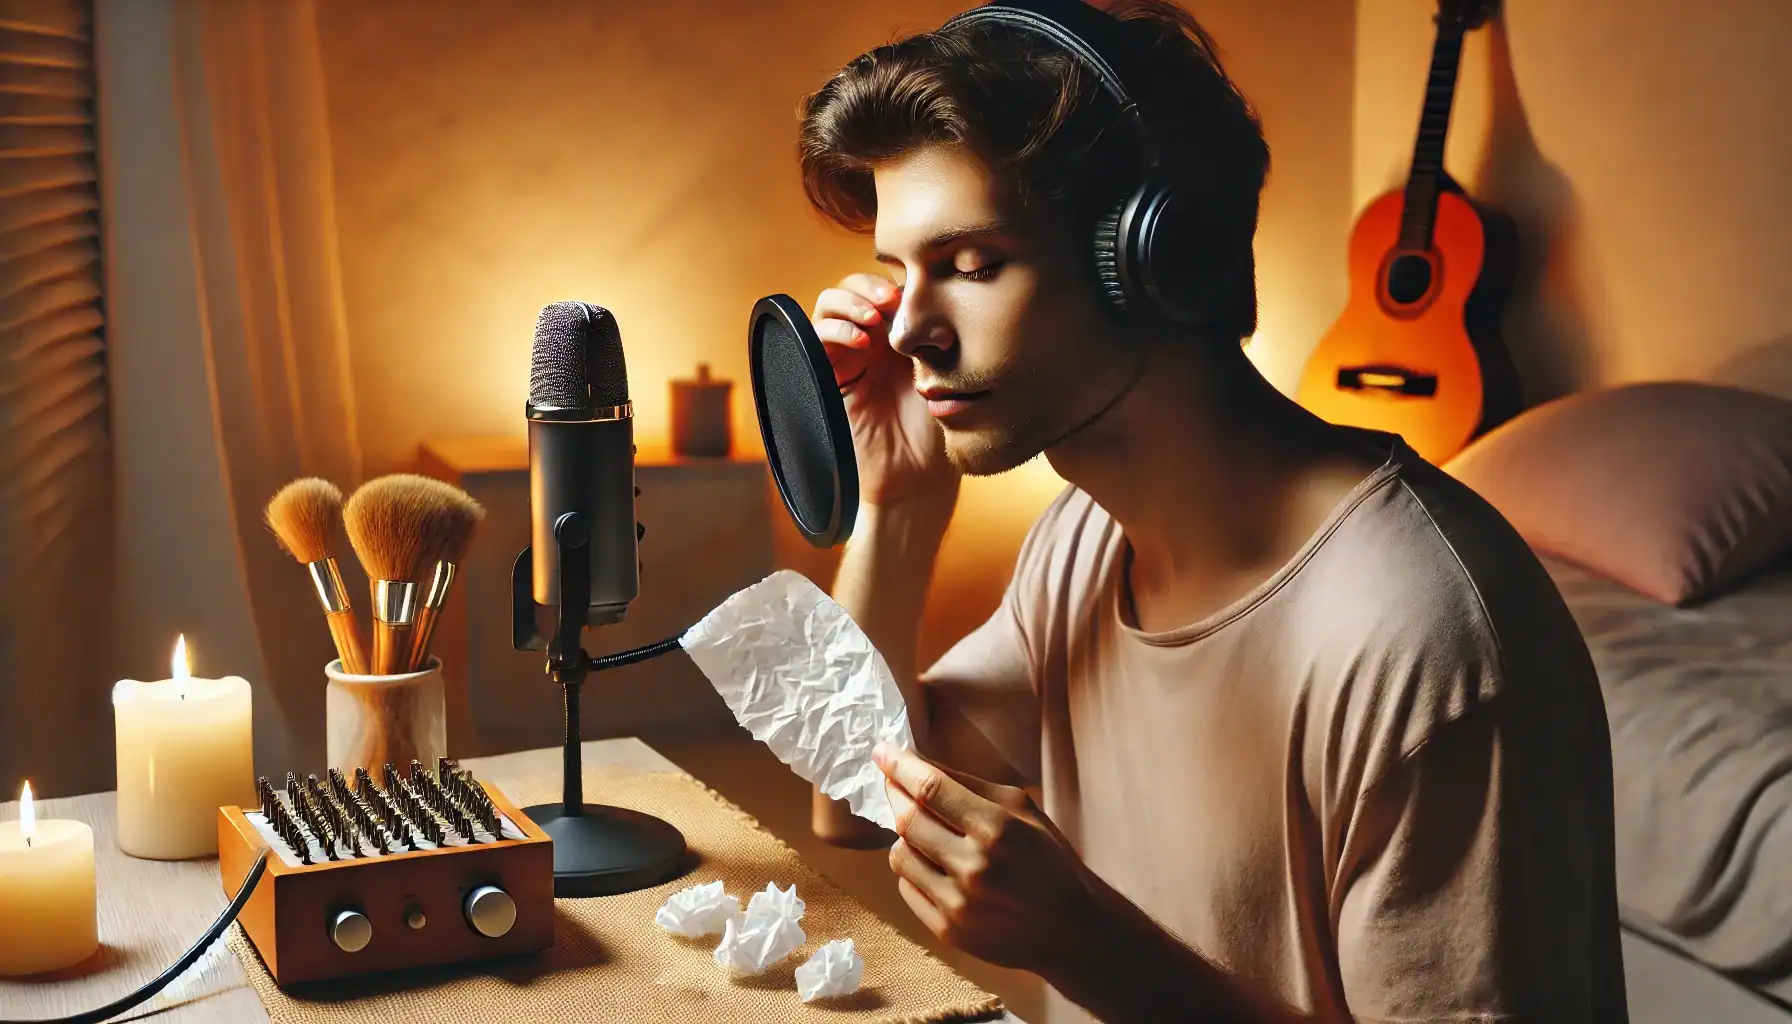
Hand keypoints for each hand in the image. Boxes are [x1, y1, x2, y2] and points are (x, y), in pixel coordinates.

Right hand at [811, 273, 957, 506]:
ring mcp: (848, 356)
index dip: (895, 282)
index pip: (886, 288)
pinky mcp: (828, 374)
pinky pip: (817, 335)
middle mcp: (871, 341)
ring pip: (830, 303)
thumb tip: (917, 292)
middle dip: (869, 285)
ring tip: (873, 317)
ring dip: (849, 300)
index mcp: (899, 335)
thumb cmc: (937, 427)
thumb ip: (926, 333)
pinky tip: (860, 341)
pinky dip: (835, 328)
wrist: (916, 474)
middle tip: (892, 299)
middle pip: (854, 287)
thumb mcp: (941, 370)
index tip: (914, 293)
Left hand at [874, 741, 1094, 974]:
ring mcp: (959, 904)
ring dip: (904, 836)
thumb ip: (969, 785)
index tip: (882, 751)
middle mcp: (975, 867)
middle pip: (907, 820)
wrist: (1071, 929)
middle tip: (895, 784)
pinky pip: (907, 888)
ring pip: (900, 855)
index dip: (900, 766)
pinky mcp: (949, 931)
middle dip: (895, 795)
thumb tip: (916, 762)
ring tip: (925, 831)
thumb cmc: (1048, 859)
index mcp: (998, 828)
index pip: (931, 789)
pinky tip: (934, 864)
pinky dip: (912, 869)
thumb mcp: (1022, 809)